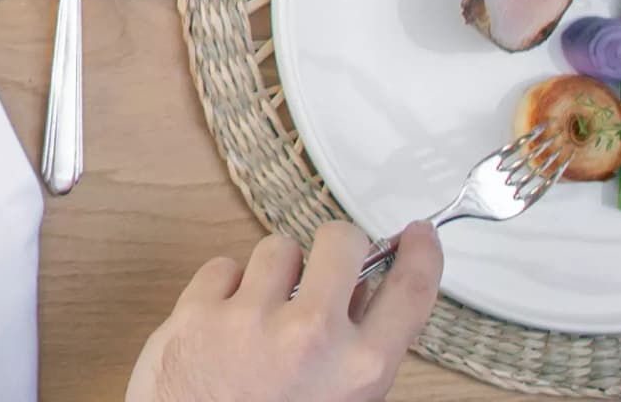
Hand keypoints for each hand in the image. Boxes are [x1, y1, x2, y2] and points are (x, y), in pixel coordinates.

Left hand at [125, 221, 441, 401]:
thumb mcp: (341, 401)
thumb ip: (357, 352)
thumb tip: (360, 292)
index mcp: (359, 370)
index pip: (411, 290)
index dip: (421, 254)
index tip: (418, 236)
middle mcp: (311, 338)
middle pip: (343, 241)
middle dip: (338, 247)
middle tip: (326, 267)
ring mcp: (252, 321)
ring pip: (278, 247)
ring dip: (275, 273)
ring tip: (265, 314)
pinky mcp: (199, 313)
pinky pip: (224, 266)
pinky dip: (225, 287)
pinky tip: (225, 323)